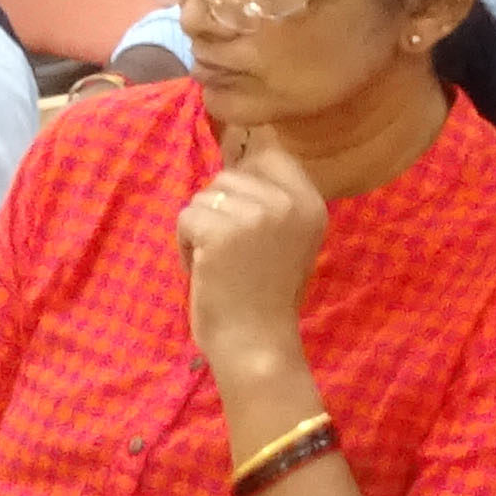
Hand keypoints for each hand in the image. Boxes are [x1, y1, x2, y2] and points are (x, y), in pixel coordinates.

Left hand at [177, 133, 334, 378]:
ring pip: (203, 196)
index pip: (271, 156)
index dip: (246, 181)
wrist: (257, 343)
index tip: (243, 219)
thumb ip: (274, 200)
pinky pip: (186, 217)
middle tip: (230, 251)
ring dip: (200, 228)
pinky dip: (184, 245)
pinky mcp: (222, 231)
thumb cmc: (267, 296)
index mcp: (311, 203)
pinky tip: (202, 270)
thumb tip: (239, 151)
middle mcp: (288, 202)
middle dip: (218, 210)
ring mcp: (256, 215)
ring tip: (216, 262)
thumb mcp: (289, 238)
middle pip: (229, 176)